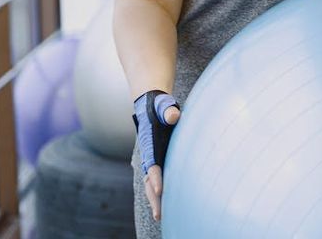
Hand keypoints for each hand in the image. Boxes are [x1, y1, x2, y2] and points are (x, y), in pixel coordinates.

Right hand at [133, 90, 180, 220]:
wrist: (150, 106)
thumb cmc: (159, 106)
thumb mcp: (164, 105)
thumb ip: (168, 110)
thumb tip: (174, 115)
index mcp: (150, 143)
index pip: (152, 163)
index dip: (156, 176)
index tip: (160, 189)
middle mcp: (148, 154)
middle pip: (149, 179)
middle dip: (154, 197)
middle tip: (159, 214)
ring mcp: (151, 158)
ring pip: (150, 183)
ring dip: (155, 199)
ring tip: (160, 217)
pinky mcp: (155, 160)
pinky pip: (154, 179)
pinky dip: (156, 193)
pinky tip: (163, 205)